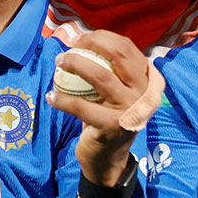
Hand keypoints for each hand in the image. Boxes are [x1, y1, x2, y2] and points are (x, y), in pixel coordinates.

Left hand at [46, 30, 153, 190]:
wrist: (109, 159)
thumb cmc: (108, 117)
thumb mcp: (116, 92)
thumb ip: (111, 70)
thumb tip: (82, 41)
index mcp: (146, 81)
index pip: (127, 48)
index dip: (102, 38)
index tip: (81, 39)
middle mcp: (143, 93)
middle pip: (119, 55)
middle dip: (91, 44)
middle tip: (70, 48)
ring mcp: (130, 109)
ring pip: (101, 76)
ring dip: (75, 64)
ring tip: (59, 64)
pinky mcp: (113, 126)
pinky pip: (81, 106)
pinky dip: (62, 99)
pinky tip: (51, 96)